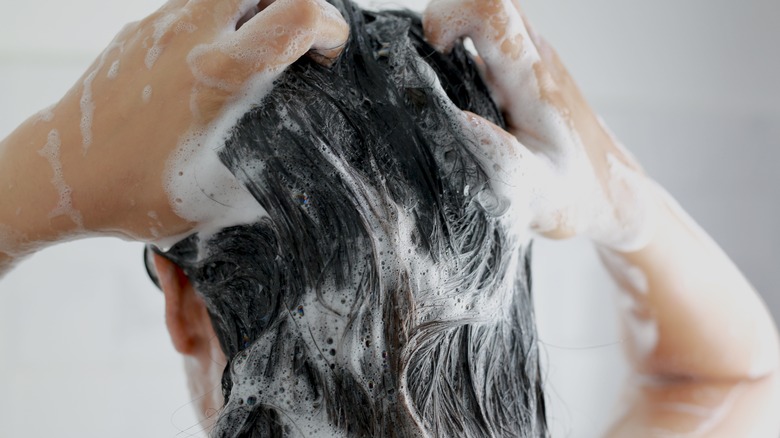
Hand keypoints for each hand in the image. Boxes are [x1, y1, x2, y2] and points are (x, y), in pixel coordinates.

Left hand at [1, 0, 347, 248]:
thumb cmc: (135, 191)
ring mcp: (160, 26)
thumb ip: (270, 173)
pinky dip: (214, 25)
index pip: (299, 12)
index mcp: (221, 73)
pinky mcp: (138, 31)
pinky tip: (205, 71)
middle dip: (290, 6)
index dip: (330, 26)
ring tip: (250, 58)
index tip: (327, 51)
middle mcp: (192, 36)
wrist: (59, 176)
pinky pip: (191, 9)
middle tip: (292, 44)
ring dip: (250, 12)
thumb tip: (301, 171)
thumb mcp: (221, 197)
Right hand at [424, 0, 654, 250]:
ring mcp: (530, 60)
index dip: (449, 16)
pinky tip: (461, 106)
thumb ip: (500, 162)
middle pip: (484, 6)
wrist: (611, 192)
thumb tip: (457, 122)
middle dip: (443, 27)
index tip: (434, 54)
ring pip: (484, 22)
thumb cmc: (576, 194)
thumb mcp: (536, 193)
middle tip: (430, 74)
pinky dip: (461, 63)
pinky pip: (486, 44)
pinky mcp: (524, 71)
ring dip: (451, 47)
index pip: (491, 11)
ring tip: (443, 96)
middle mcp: (534, 57)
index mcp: (533, 79)